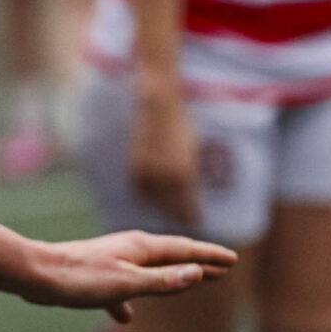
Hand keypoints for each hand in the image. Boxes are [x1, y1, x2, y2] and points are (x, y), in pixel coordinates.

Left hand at [20, 230, 235, 321]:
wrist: (35, 275)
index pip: (185, 250)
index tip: (232, 261)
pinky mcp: (95, 277)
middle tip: (223, 269)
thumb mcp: (127, 283)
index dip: (210, 256)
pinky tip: (125, 319)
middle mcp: (129, 250)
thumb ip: (162, 280)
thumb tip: (197, 273)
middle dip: (197, 264)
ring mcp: (111, 262)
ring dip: (171, 278)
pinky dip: (129, 300)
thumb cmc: (79, 278)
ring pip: (149, 271)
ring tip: (188, 285)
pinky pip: (121, 289)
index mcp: (141, 248)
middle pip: (171, 257)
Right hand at [128, 78, 200, 227]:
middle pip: (171, 207)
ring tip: (168, 214)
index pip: (189, 205)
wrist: (158, 107)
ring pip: (154, 201)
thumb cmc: (182, 126)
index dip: (192, 216)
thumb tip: (191, 192)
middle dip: (177, 216)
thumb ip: (191, 174)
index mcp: (184, 174)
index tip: (196, 223)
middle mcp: (164, 177)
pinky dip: (149, 197)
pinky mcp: (134, 168)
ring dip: (162, 208)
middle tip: (182, 223)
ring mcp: (147, 173)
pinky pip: (142, 191)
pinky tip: (153, 198)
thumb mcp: (194, 152)